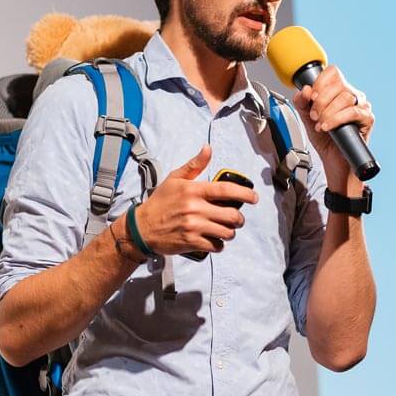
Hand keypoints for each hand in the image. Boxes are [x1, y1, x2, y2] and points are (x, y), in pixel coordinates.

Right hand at [133, 144, 257, 255]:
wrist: (142, 228)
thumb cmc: (160, 202)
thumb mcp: (174, 179)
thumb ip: (194, 165)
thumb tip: (208, 149)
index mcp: (193, 190)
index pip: (226, 191)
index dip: (245, 194)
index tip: (254, 198)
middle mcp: (195, 208)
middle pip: (232, 215)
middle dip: (239, 219)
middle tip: (237, 219)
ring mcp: (194, 227)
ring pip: (227, 232)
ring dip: (230, 232)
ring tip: (226, 230)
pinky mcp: (192, 242)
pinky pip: (216, 246)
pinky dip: (219, 245)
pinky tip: (215, 241)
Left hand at [293, 65, 374, 181]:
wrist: (334, 162)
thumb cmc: (325, 140)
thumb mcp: (307, 118)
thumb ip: (302, 103)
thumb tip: (304, 90)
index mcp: (339, 91)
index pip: (333, 72)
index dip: (319, 83)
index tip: (311, 98)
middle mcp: (352, 95)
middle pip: (338, 84)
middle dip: (321, 101)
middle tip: (314, 116)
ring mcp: (362, 106)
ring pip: (346, 98)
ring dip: (328, 112)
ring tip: (321, 125)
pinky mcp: (368, 119)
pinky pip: (353, 113)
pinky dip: (337, 119)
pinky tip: (328, 127)